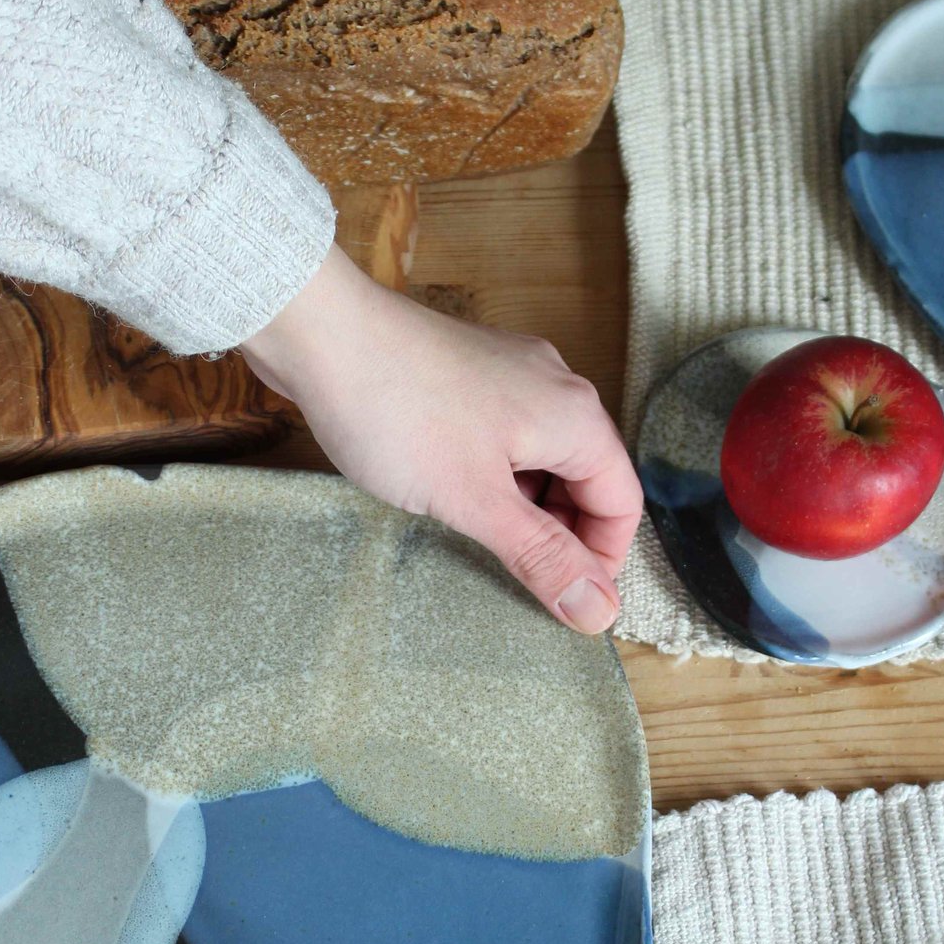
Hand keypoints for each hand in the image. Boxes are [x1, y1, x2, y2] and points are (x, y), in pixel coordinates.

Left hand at [242, 245, 642, 631]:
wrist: (320, 334)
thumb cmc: (398, 410)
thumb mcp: (475, 501)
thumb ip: (541, 556)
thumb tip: (599, 609)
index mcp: (574, 416)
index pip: (622, 502)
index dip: (602, 560)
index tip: (568, 602)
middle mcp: (552, 386)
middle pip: (585, 478)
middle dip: (561, 534)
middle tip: (519, 578)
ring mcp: (507, 374)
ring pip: (540, 457)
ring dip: (522, 505)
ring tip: (477, 537)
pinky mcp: (464, 373)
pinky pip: (500, 435)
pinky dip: (491, 475)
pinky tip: (449, 493)